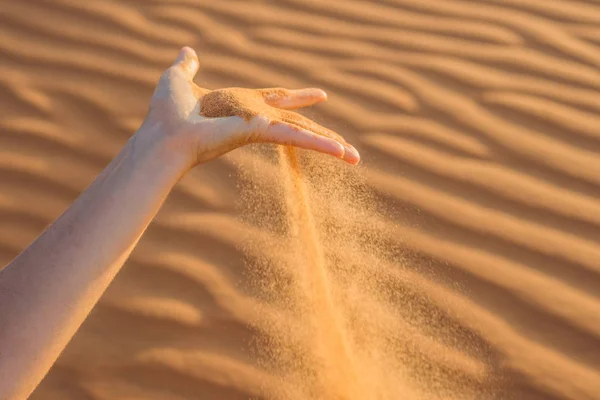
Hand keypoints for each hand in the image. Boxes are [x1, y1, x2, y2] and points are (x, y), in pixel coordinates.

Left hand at [138, 47, 359, 171]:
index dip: (299, 95)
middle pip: (298, 121)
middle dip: (323, 131)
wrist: (162, 134)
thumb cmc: (166, 113)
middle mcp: (255, 117)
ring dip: (330, 144)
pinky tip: (343, 152)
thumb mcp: (179, 79)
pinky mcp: (261, 132)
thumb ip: (188, 66)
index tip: (320, 94)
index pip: (278, 97)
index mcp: (242, 103)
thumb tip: (188, 51)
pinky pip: (296, 136)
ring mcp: (260, 126)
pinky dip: (320, 144)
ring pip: (303, 133)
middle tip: (347, 146)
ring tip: (355, 157)